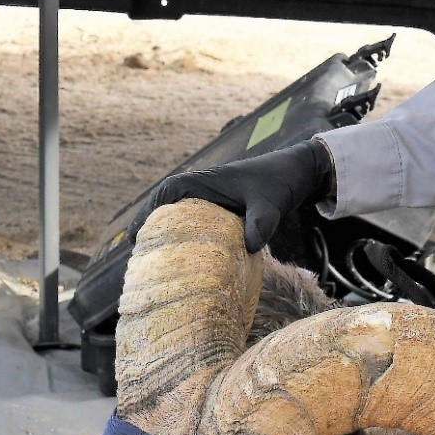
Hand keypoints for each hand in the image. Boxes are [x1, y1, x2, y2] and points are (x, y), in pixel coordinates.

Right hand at [131, 138, 333, 253]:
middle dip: (151, 227)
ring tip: (154, 261)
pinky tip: (185, 259)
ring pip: (180, 215)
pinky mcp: (222, 209)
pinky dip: (186, 236)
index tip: (136, 235)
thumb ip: (261, 222)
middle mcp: (205, 188)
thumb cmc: (280, 182)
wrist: (298, 172)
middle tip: (139, 257)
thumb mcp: (271, 204)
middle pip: (167, 206)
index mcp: (207, 180)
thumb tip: (249, 246)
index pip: (168, 192)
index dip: (148, 211)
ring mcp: (213, 199)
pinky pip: (196, 222)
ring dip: (166, 233)